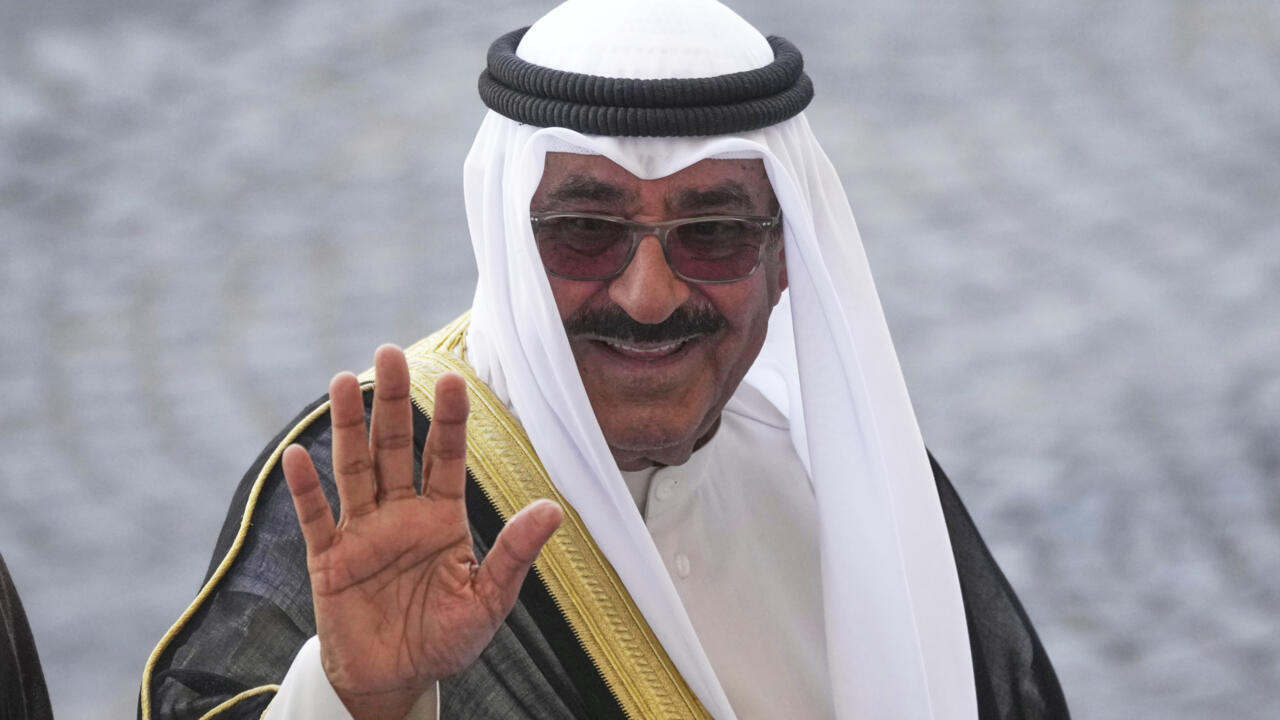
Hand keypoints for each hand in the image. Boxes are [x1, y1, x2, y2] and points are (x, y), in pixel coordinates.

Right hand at [282, 345, 562, 719]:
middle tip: (389, 353)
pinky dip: (306, 488)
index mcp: (442, 517)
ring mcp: (363, 532)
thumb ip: (515, 554)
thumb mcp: (489, 600)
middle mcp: (401, 514)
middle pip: (394, 447)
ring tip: (344, 381)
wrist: (396, 681)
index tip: (453, 378)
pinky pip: (317, 517)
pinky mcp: (329, 559)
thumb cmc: (446, 639)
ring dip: (348, 426)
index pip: (445, 457)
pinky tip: (297, 455)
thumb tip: (553, 510)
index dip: (448, 419)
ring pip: (354, 468)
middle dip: (391, 402)